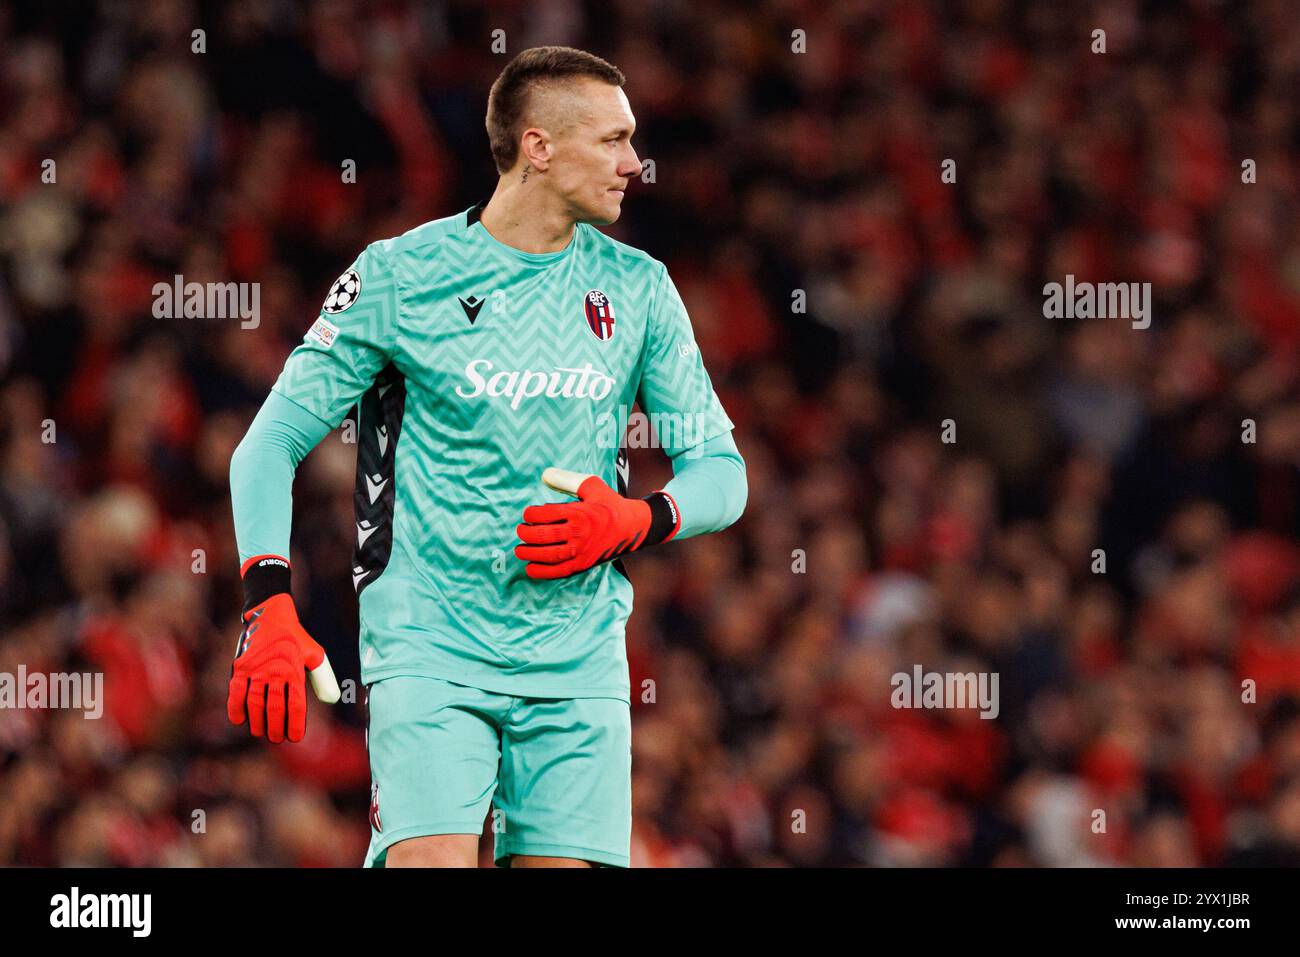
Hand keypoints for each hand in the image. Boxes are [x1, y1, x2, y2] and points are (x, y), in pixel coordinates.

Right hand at [227, 592, 339, 742]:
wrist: (270, 615)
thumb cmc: (295, 638)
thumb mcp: (314, 654)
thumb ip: (323, 677)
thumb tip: (333, 700)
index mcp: (294, 671)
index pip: (296, 705)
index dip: (295, 724)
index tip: (295, 737)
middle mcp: (274, 672)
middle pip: (275, 708)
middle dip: (276, 727)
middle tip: (277, 738)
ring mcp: (255, 670)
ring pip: (255, 703)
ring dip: (257, 722)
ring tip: (260, 732)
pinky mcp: (240, 667)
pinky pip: (235, 692)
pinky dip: (235, 708)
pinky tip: (239, 720)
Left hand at [514, 468, 678, 579]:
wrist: (633, 526)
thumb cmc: (609, 504)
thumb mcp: (591, 485)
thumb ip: (567, 480)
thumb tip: (545, 474)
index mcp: (578, 512)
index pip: (544, 514)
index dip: (530, 515)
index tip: (527, 515)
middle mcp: (578, 533)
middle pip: (542, 535)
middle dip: (525, 534)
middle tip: (520, 531)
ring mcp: (581, 551)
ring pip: (547, 555)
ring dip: (529, 553)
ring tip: (519, 550)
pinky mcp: (583, 564)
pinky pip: (558, 571)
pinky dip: (542, 572)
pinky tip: (530, 568)